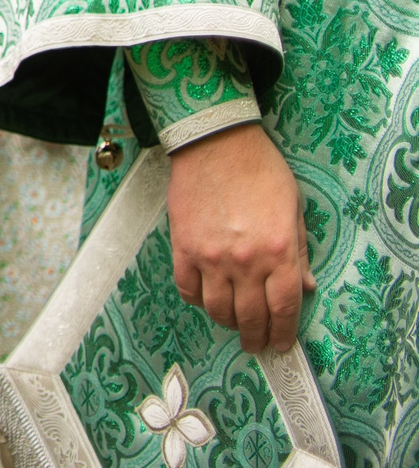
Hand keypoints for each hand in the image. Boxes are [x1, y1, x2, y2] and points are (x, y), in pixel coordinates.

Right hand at [167, 121, 312, 351]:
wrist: (216, 143)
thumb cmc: (260, 171)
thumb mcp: (294, 210)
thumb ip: (299, 252)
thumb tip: (305, 287)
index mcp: (280, 252)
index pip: (284, 310)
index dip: (284, 334)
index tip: (281, 344)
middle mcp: (246, 261)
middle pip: (251, 317)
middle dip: (256, 338)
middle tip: (257, 344)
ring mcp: (212, 256)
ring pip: (218, 309)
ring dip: (228, 323)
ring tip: (233, 323)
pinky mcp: (184, 247)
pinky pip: (188, 287)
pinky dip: (197, 300)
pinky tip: (206, 298)